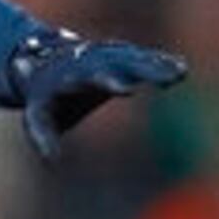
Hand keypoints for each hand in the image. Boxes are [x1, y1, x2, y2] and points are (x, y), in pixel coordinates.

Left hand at [10, 31, 187, 158]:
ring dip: (157, 66)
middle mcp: (94, 63)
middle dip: (143, 71)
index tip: (129, 89)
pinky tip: (181, 69)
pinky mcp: (120, 56)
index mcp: (72, 76)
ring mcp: (109, 56)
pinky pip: (142, 58)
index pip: (92, 78)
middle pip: (121, 64)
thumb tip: (51, 162)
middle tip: (166, 79)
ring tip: (180, 73)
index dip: (110, 81)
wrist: (45, 61)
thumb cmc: (44, 97)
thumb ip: (43, 137)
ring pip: (135, 59)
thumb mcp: (37, 117)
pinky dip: (159, 62)